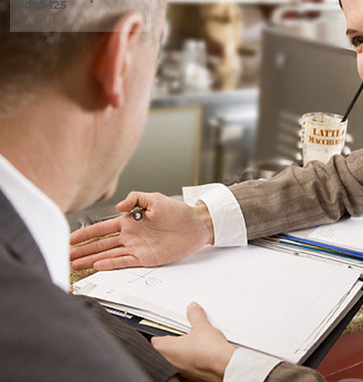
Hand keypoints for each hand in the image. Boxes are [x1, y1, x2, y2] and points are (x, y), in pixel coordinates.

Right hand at [70, 192, 213, 270]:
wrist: (196, 225)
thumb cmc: (178, 211)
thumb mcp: (154, 198)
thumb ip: (135, 198)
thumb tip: (119, 205)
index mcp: (129, 221)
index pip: (102, 228)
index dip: (85, 234)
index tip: (70, 238)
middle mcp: (130, 236)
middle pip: (101, 244)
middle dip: (83, 250)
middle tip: (66, 256)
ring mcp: (136, 248)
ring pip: (108, 254)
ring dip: (92, 259)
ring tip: (75, 265)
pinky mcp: (146, 258)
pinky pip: (125, 262)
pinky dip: (111, 264)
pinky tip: (98, 266)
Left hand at [152, 302, 235, 381]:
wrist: (225, 365)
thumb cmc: (209, 351)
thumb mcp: (201, 326)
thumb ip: (194, 315)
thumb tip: (192, 308)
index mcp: (167, 350)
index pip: (155, 340)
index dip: (160, 331)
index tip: (166, 325)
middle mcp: (171, 362)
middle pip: (166, 349)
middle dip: (175, 339)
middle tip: (184, 329)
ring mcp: (182, 370)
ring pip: (178, 357)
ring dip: (184, 349)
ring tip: (196, 339)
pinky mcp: (193, 374)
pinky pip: (189, 364)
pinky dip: (193, 357)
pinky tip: (204, 350)